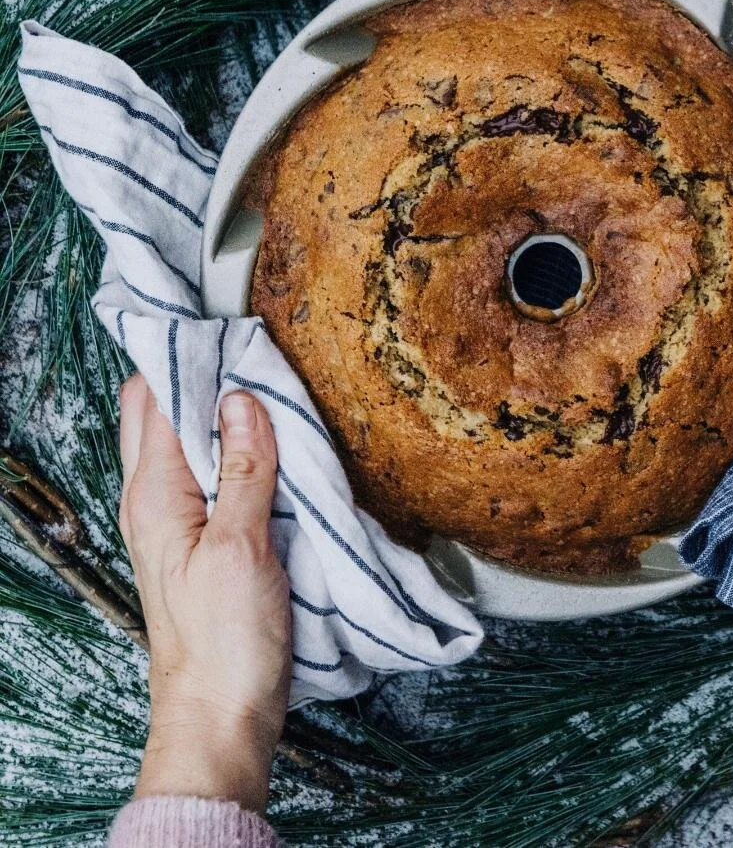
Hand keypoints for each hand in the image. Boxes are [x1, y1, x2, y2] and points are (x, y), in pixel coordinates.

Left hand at [119, 374, 290, 811]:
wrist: (221, 716)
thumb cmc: (225, 643)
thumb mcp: (241, 547)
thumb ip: (242, 469)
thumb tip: (241, 397)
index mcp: (153, 494)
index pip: (151, 396)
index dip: (184, 353)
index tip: (225, 323)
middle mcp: (155, 499)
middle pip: (163, 411)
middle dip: (201, 372)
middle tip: (251, 345)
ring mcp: (178, 519)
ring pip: (191, 439)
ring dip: (225, 410)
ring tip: (269, 382)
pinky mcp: (205, 538)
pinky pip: (215, 472)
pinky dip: (239, 447)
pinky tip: (274, 441)